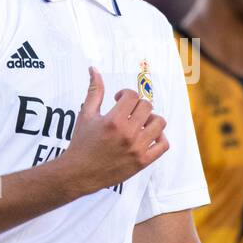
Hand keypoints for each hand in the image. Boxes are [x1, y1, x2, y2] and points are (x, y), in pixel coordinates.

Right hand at [61, 67, 167, 193]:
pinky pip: (164, 145)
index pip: (133, 96)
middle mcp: (128, 134)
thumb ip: (94, 91)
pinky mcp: (143, 161)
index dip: (125, 94)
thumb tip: (94, 69)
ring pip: (159, 123)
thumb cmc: (82, 143)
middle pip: (147, 107)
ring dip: (151, 119)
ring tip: (140, 123)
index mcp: (114, 121)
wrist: (79, 173)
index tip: (118, 100)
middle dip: (137, 106)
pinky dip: (160, 137)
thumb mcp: (86, 115)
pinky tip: (148, 136)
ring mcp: (137, 148)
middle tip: (128, 112)